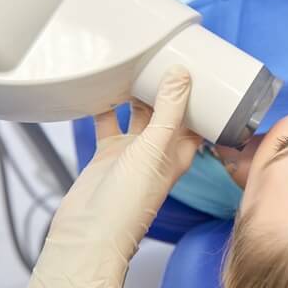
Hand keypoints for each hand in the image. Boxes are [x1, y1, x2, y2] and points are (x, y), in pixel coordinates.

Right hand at [17, 67, 202, 287]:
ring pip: (138, 113)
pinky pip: (108, 122)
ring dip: (137, 92)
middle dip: (167, 86)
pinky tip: (103, 85)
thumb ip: (169, 110)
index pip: (199, 118)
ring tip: (136, 61)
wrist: (87, 235)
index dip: (200, 94)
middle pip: (168, 111)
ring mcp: (132, 153)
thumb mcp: (155, 148)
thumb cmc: (130, 201)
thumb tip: (183, 73)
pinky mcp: (107, 154)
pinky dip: (106, 105)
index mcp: (181, 153)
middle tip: (164, 52)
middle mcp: (159, 151)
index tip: (200, 65)